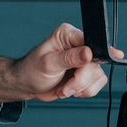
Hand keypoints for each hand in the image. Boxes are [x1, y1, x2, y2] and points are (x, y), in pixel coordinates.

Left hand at [0, 23, 121, 103]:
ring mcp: (84, 60)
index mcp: (68, 35)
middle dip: (80, 80)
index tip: (96, 62)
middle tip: (66, 86)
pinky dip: (84, 91)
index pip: (90, 41)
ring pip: (98, 75)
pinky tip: (70, 89)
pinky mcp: (87, 73)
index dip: (97, 53)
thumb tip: (88, 53)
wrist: (28, 85)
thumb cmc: (32, 70)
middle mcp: (78, 45)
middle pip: (96, 63)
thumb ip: (69, 58)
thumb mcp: (48, 64)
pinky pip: (97, 84)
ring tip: (64, 87)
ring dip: (81, 87)